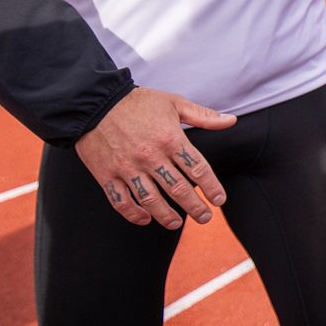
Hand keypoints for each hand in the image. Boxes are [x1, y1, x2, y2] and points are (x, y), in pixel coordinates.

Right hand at [73, 87, 235, 227]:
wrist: (95, 102)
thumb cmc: (138, 102)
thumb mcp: (174, 102)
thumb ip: (202, 116)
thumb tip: (231, 121)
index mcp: (170, 138)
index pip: (198, 169)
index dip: (211, 187)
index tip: (219, 200)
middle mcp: (150, 156)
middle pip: (178, 189)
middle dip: (195, 208)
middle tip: (205, 217)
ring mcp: (127, 167)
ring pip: (151, 201)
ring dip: (167, 216)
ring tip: (177, 223)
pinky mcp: (107, 175)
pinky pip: (122, 202)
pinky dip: (134, 214)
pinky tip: (145, 219)